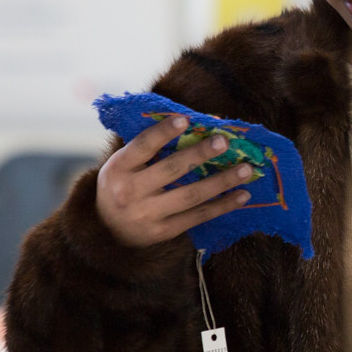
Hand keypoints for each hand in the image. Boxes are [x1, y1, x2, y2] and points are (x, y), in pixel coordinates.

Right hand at [95, 115, 259, 248]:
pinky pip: (197, 217)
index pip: (142, 146)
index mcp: (119, 168)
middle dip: (200, 154)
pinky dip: (222, 206)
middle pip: (171, 169)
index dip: (163, 132)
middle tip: (224, 141)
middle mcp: (130, 192)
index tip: (186, 119)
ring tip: (246, 170)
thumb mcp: (123, 164)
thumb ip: (149, 146)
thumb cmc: (122, 184)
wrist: (105, 231)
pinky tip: (242, 195)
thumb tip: (194, 123)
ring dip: (221, 181)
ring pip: (190, 196)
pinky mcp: (163, 232)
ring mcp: (147, 215)